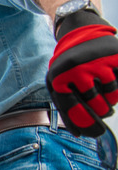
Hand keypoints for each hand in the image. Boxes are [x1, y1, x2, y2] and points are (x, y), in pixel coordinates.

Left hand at [46, 12, 117, 136]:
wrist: (81, 36)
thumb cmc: (68, 70)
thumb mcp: (57, 85)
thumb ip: (64, 108)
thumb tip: (79, 133)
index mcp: (58, 78)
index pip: (72, 109)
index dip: (84, 123)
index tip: (95, 133)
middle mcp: (75, 69)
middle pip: (96, 106)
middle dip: (101, 113)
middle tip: (103, 112)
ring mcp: (96, 61)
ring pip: (111, 97)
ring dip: (111, 102)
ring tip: (105, 96)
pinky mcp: (115, 56)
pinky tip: (112, 85)